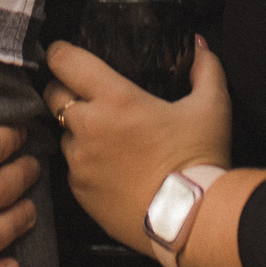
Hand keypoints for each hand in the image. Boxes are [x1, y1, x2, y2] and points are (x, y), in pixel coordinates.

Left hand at [42, 37, 233, 254]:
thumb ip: (205, 68)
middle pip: (52, 95)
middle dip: (63, 88)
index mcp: (116, 99)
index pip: (65, 62)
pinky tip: (111, 166)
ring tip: (107, 136)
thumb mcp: (212, 107)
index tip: (63, 52)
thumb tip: (199, 47)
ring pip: (64, 133)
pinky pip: (73, 168)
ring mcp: (81, 162)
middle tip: (84, 92)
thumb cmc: (198, 161)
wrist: (190, 219)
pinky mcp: (80, 191)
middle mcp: (89, 128)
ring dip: (78, 130)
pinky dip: (86, 162)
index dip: (61, 52)